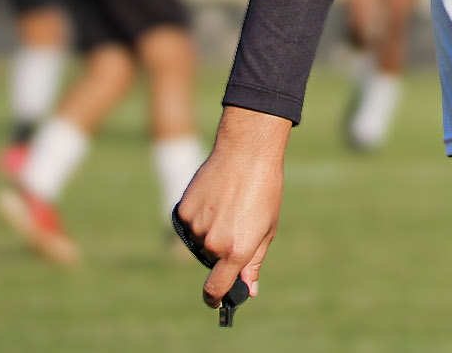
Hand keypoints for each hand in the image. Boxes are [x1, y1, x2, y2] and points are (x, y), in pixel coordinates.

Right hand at [175, 106, 288, 309]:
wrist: (247, 151)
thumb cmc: (264, 189)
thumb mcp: (267, 228)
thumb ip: (254, 262)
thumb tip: (249, 290)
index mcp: (236, 251)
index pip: (216, 288)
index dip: (215, 298)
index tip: (216, 300)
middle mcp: (212, 243)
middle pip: (211, 260)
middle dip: (221, 251)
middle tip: (237, 223)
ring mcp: (195, 226)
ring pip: (199, 241)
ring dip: (209, 231)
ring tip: (227, 205)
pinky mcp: (183, 210)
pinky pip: (189, 223)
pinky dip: (199, 216)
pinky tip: (215, 197)